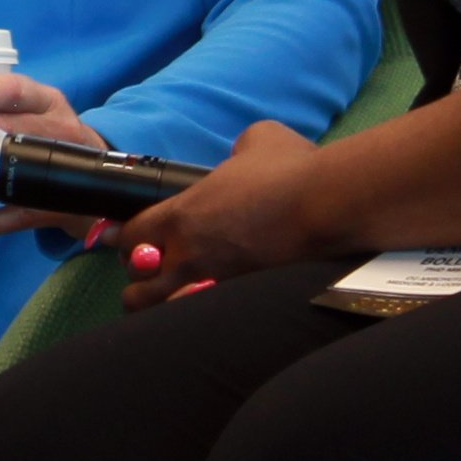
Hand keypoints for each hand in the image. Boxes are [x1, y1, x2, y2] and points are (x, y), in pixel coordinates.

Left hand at [0, 72, 111, 242]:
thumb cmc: (50, 144)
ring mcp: (64, 166)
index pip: (8, 89)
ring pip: (12, 173)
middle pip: (7, 130)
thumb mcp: (31, 122)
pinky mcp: (63, 203)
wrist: (103, 185)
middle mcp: (59, 127)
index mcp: (45, 101)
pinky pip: (22, 214)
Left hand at [113, 120, 331, 309]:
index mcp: (183, 215)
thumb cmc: (293, 170)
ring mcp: (216, 283)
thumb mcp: (258, 140)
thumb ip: (238, 149)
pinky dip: (203, 320)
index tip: (139, 243)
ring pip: (166, 314)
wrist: (330, 205)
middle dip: (142, 285)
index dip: (130, 242)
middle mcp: (190, 255)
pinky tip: (215, 311)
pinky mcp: (243, 302)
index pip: (130, 239)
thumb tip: (241, 156)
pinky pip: (206, 321)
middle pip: (137, 289)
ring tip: (179, 300)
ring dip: (166, 309)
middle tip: (159, 277)